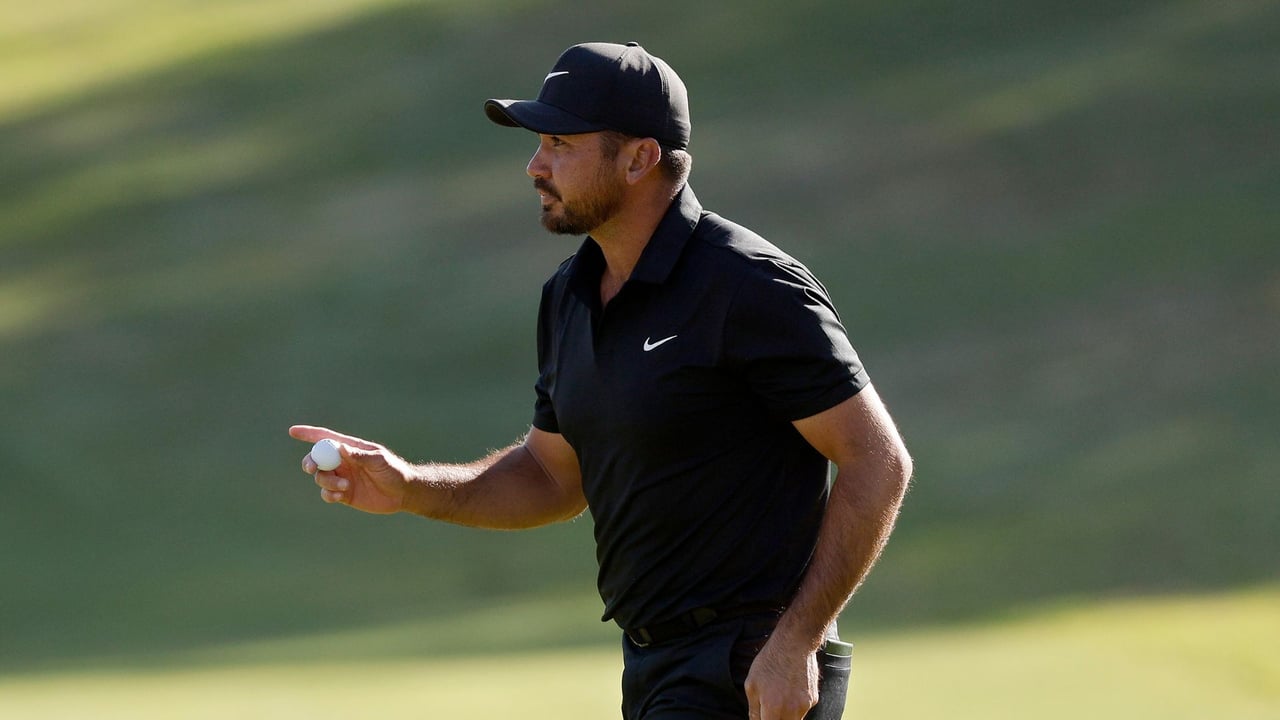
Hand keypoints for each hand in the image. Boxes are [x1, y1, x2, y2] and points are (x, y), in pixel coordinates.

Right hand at [289, 425, 413, 513]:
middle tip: (313, 468)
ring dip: (328, 482)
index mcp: (350, 448)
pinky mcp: (343, 494)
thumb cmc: (393, 470)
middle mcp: (343, 462)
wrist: (402, 493)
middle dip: (311, 462)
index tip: (292, 431)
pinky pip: (326, 493)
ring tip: (345, 486)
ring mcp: (342, 478)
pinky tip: (339, 496)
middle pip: (317, 459)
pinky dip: (328, 494)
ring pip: (321, 478)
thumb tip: (338, 447)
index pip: (325, 438)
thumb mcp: (378, 460)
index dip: (308, 434)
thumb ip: (358, 455)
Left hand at [744, 634, 818, 719]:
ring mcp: (805, 706)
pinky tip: (790, 689)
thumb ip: (753, 709)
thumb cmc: (770, 662)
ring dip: (786, 715)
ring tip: (780, 696)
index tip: (763, 714)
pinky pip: (803, 710)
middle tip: (770, 707)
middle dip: (775, 719)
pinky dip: (796, 706)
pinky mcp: (814, 699)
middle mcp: (791, 711)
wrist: (794, 644)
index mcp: (773, 709)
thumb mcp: (752, 684)